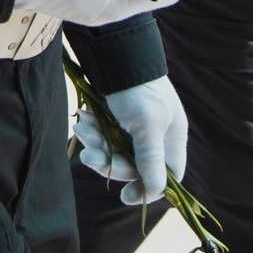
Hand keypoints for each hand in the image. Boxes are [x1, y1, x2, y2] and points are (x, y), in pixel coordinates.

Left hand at [73, 76, 185, 206]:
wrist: (116, 55)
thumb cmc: (138, 90)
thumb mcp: (147, 126)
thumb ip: (150, 159)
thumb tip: (157, 191)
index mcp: (172, 139)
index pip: (167, 176)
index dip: (148, 189)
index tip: (126, 197)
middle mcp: (157, 137)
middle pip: (135, 167)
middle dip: (110, 162)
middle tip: (88, 156)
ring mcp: (137, 129)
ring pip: (116, 152)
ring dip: (97, 145)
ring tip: (81, 129)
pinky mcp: (119, 121)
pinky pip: (105, 137)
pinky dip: (94, 132)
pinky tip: (82, 120)